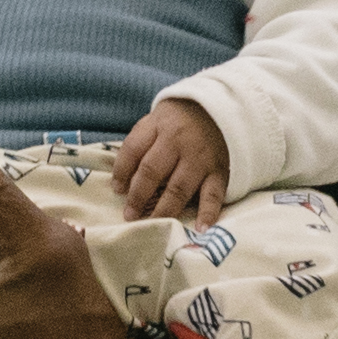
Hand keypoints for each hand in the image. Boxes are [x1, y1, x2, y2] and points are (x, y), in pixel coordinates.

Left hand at [112, 98, 232, 222]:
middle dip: (138, 196)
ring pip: (179, 188)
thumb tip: (121, 184)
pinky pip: (213, 195)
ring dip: (164, 209)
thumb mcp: (153, 123)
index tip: (117, 190)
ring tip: (152, 225)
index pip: (133, 150)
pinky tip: (200, 229)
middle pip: (153, 171)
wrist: (216, 109)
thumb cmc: (177, 122)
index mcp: (158, 127)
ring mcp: (200, 158)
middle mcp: (179, 142)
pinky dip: (208, 213)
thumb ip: (137, 147)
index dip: (121, 172)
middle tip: (129, 215)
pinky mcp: (219, 171)